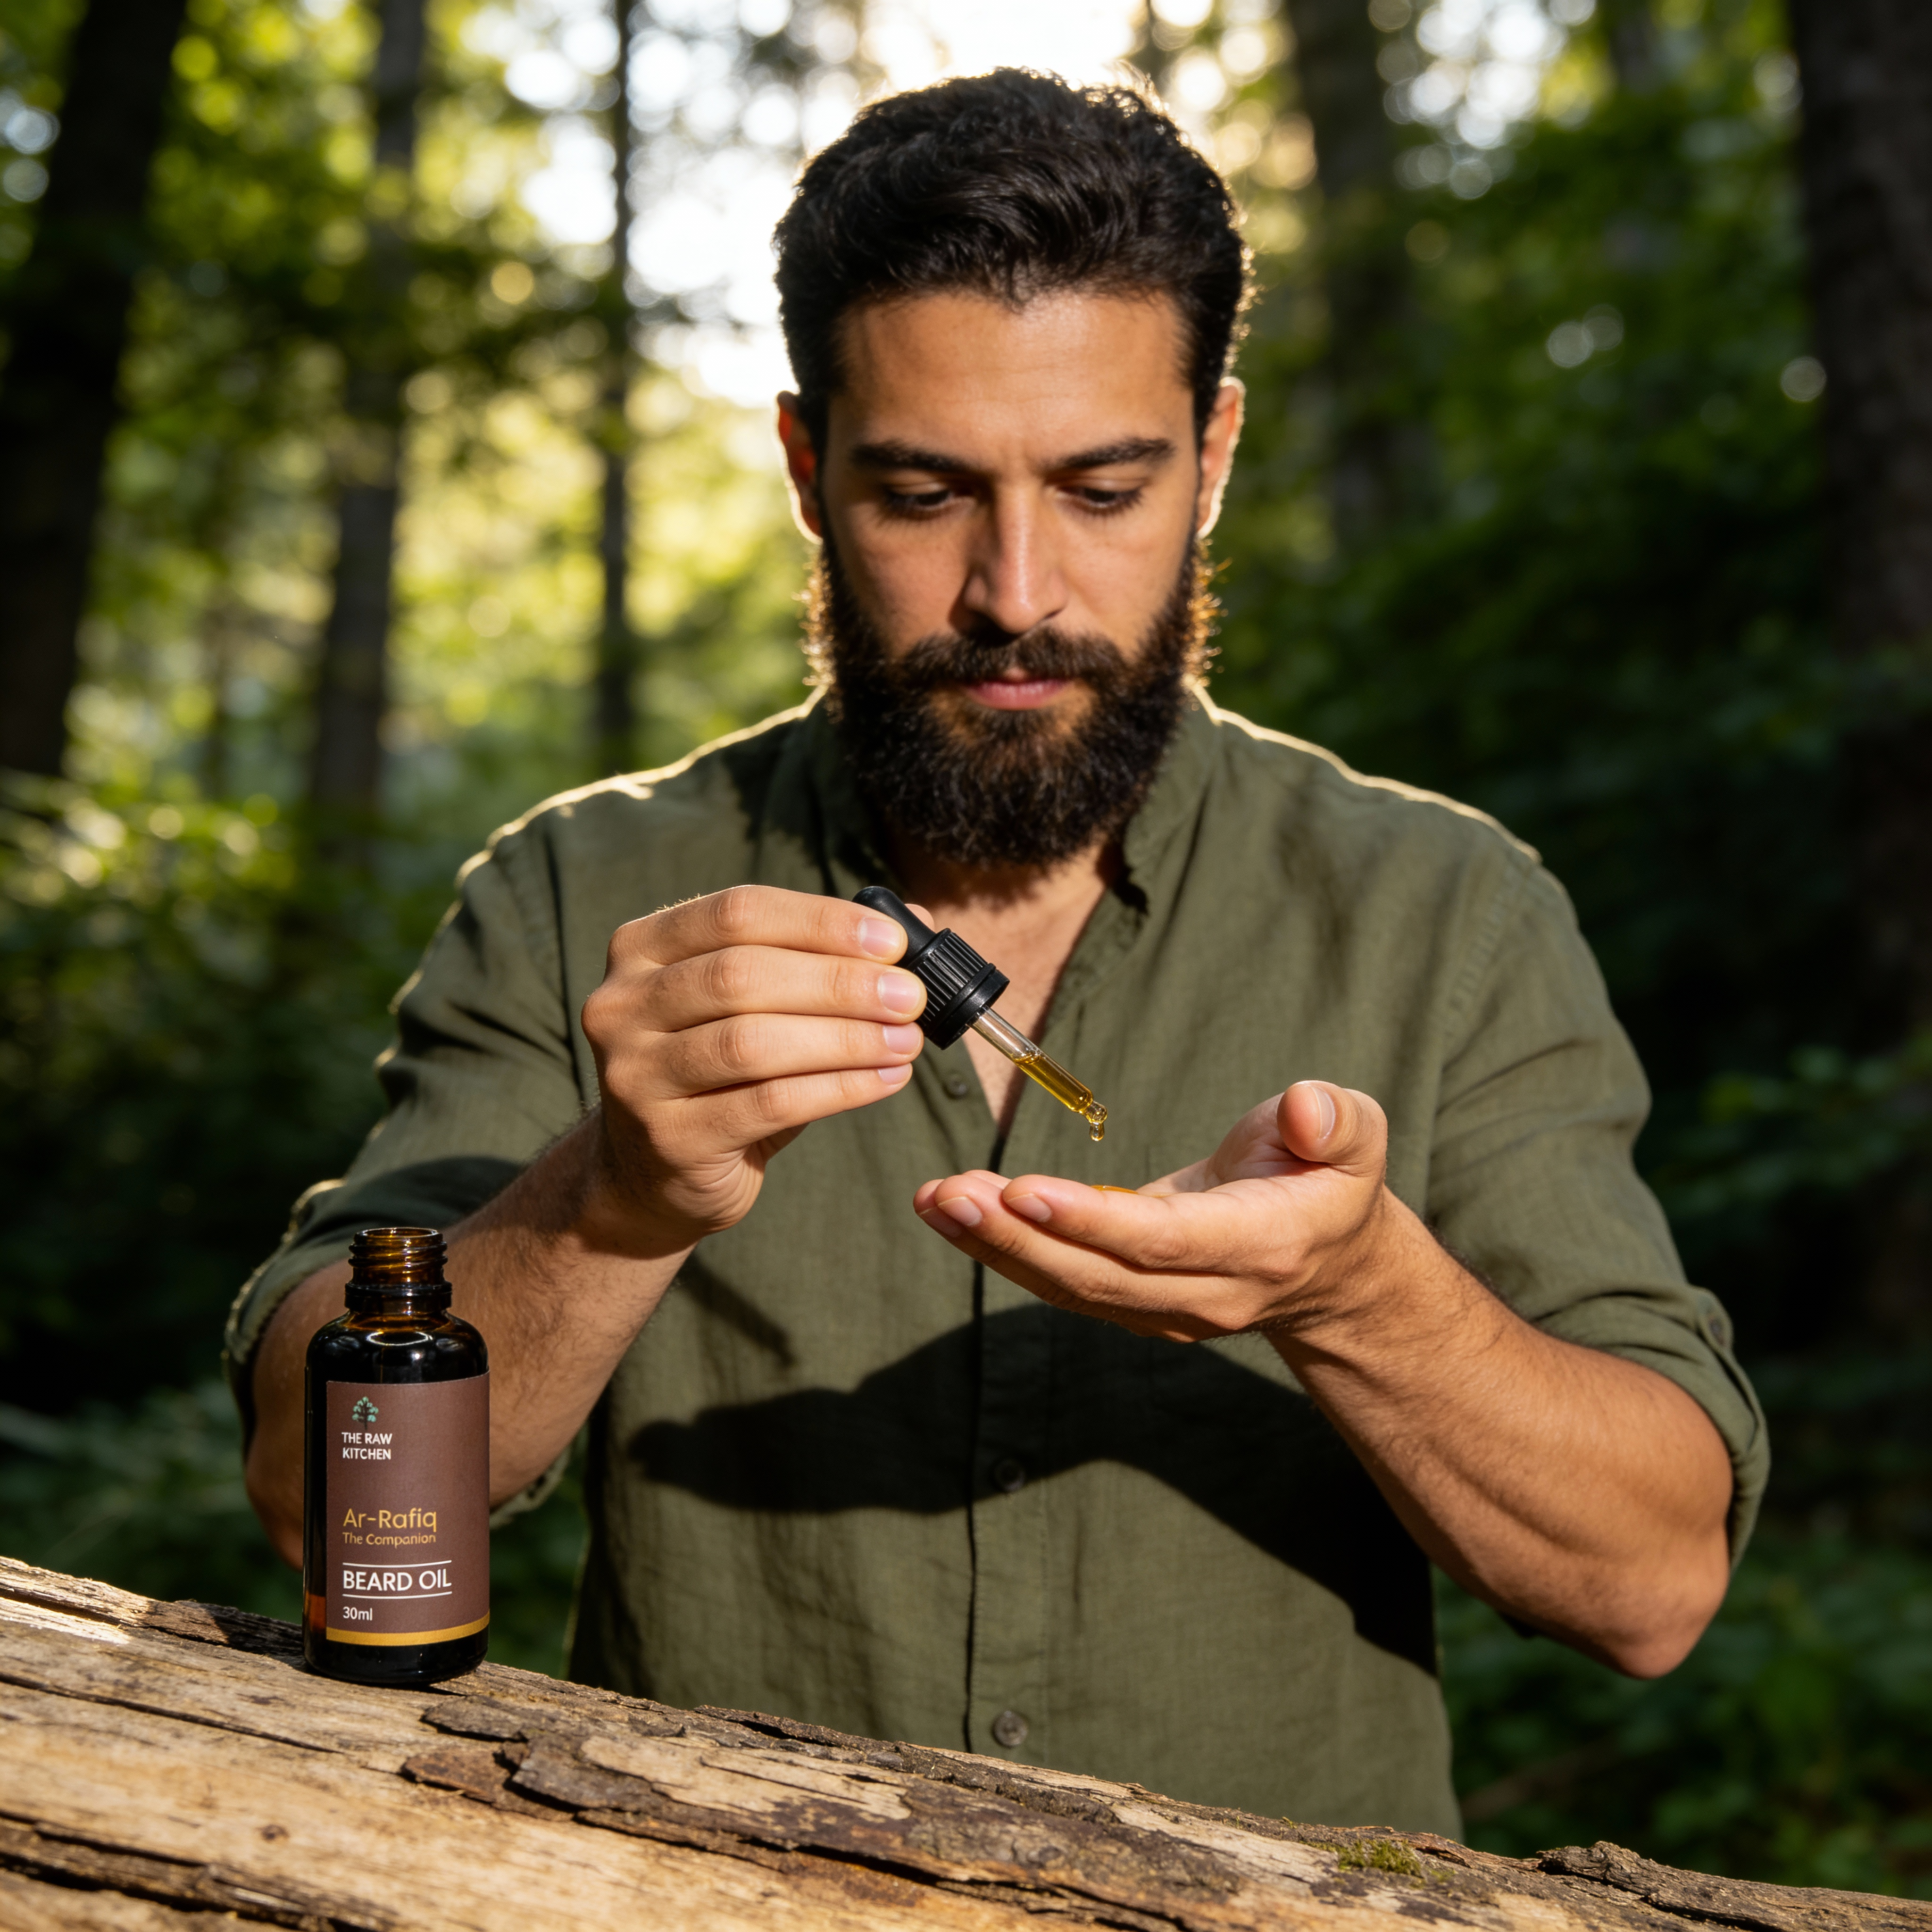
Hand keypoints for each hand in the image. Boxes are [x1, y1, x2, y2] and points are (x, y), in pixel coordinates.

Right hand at [581, 885, 926, 1253]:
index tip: (892, 941)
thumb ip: (818, 959)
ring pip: (753, 1042)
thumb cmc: (719, 1072)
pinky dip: (838, 1089)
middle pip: (743, 975)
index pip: (737, 912)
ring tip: (906, 1041)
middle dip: (840, 983)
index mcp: (643, 947)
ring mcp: (635, 1074)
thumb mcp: (754, 1005)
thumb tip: (913, 926)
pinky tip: (884, 1080)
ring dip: (845, 1038)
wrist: (651, 1174)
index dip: (820, 921)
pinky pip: (767, 1104)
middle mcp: (623, 1003)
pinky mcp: (667, 1137)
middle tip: (909, 997)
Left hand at [911, 1082, 1395, 1340]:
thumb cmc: (1331, 1179)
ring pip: (1067, 1286)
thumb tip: (1305, 1105)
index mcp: (1258, 1245)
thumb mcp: (1357, 1138)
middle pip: (1097, 1274)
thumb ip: (1336, 1122)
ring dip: (993, 1245)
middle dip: (1016, 1237)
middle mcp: (1206, 1293)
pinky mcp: (1131, 1306)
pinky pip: (1059, 1283)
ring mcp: (1164, 1311)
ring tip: (933, 1199)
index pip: (1161, 1241)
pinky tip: (951, 1213)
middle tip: (950, 1193)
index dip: (1090, 1221)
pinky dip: (1001, 1250)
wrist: (1328, 1264)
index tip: (1024, 1191)